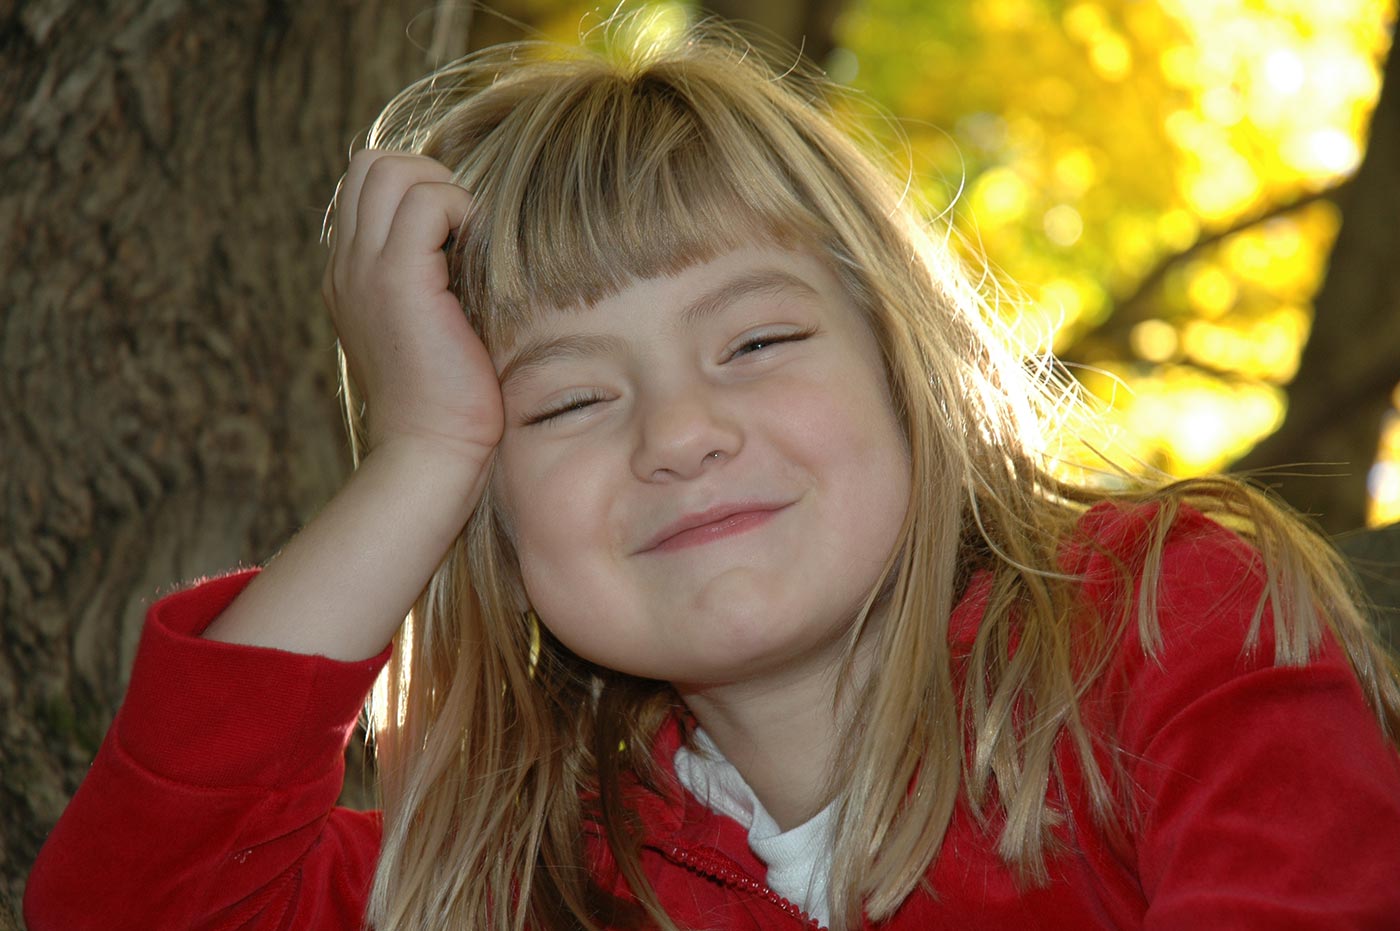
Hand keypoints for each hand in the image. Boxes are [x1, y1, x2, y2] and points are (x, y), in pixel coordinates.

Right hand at [323, 150, 503, 471]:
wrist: (431, 453)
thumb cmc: (451, 403)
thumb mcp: (438, 329)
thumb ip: (439, 283)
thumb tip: (477, 245)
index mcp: (351, 276)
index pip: (366, 186)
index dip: (417, 188)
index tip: (457, 234)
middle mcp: (347, 267)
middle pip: (370, 163)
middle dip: (428, 175)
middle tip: (465, 229)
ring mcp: (364, 271)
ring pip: (388, 168)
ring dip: (443, 189)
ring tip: (469, 242)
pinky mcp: (397, 281)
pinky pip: (426, 202)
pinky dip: (460, 209)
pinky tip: (478, 254)